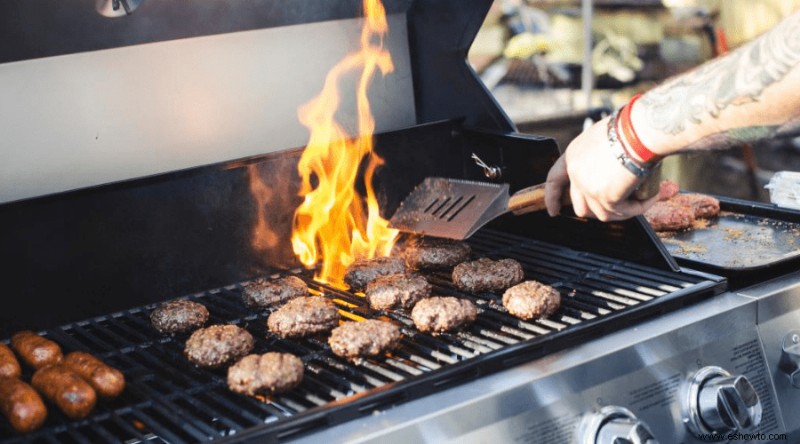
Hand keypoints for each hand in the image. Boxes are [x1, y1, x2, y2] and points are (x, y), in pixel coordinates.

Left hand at [544, 116, 658, 220]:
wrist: (639, 132)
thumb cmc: (627, 127)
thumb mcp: (601, 137)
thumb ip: (596, 155)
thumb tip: (607, 165)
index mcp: (572, 157)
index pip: (554, 181)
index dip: (553, 198)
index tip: (554, 210)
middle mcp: (576, 174)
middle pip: (580, 204)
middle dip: (597, 210)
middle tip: (614, 208)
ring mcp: (589, 188)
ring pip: (602, 213)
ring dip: (622, 210)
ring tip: (640, 199)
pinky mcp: (607, 198)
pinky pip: (623, 212)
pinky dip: (638, 208)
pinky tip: (650, 197)